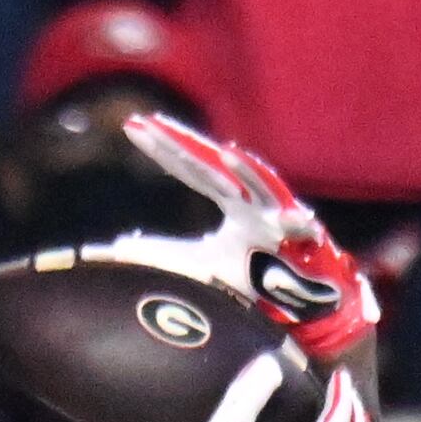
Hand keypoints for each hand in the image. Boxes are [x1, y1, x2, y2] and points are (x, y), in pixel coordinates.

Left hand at [120, 114, 376, 360]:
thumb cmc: (250, 276)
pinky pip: (300, 228)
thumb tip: (117, 247)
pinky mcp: (303, 240)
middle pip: (215, 166)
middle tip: (152, 123)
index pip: (191, 166)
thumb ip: (161, 253)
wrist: (291, 298)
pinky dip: (297, 221)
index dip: (163, 148)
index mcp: (229, 198)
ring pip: (263, 186)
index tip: (134, 126)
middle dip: (186, 145)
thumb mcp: (197, 262)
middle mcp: (251, 198)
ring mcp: (278, 214)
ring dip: (248, 173)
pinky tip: (296, 214)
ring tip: (227, 155)